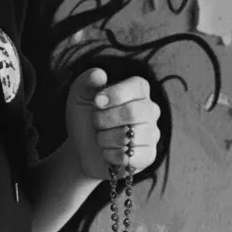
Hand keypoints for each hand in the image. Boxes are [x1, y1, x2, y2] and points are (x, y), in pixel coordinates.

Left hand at [65, 68, 160, 183]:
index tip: (96, 103)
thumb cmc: (84, 118)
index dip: (113, 95)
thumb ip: (86, 81)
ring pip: (130, 136)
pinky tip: (108, 152)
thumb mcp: (79, 96)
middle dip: (105, 119)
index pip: (135, 87)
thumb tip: (100, 74)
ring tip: (101, 138)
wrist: (82, 148)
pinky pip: (131, 156)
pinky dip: (111, 156)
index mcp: (138, 90)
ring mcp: (152, 133)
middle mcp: (150, 109)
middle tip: (96, 123)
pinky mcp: (149, 155)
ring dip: (105, 139)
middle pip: (134, 112)